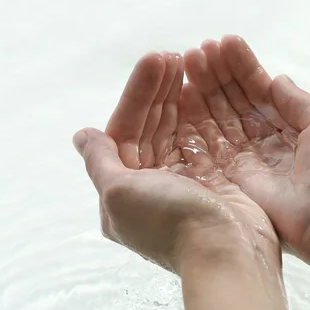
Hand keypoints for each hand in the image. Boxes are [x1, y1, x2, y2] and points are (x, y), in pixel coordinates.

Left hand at [72, 52, 280, 273]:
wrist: (228, 253)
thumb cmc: (170, 223)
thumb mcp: (119, 192)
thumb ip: (99, 161)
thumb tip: (81, 135)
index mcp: (122, 191)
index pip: (124, 131)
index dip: (137, 95)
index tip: (155, 62)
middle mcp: (150, 186)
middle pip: (149, 127)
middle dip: (159, 90)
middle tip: (172, 55)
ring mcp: (183, 182)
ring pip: (175, 130)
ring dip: (179, 97)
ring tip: (189, 61)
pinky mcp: (212, 181)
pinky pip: (201, 140)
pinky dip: (201, 116)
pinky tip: (204, 90)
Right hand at [179, 36, 309, 273]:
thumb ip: (297, 100)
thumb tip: (277, 78)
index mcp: (288, 125)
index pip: (258, 90)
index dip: (241, 67)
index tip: (223, 43)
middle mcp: (263, 140)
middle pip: (234, 102)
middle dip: (217, 74)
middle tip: (197, 49)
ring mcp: (245, 159)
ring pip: (218, 118)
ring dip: (203, 89)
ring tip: (188, 60)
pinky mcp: (229, 178)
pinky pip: (208, 144)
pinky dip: (195, 120)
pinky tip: (183, 94)